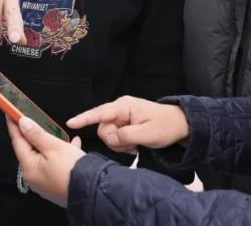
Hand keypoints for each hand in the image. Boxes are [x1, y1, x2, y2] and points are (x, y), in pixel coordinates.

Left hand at [7, 116, 83, 206]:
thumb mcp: (54, 147)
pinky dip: (60, 153)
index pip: (18, 142)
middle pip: (29, 150)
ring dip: (48, 143)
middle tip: (31, 118)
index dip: (14, 126)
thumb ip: (37, 134)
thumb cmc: (72, 169)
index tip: (10, 113)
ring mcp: (45, 182)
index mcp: (29, 168)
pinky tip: (72, 144)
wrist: (92, 192)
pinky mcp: (56, 184)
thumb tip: (23, 123)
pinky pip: (54, 164)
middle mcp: (33, 177)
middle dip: (32, 134)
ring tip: (55, 130)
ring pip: (43, 156)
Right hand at [67, 96, 187, 153]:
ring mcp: (120, 116)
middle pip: (103, 129)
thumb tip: (111, 137)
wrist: (179, 125)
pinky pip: (114, 137)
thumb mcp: (148, 134)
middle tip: (133, 145)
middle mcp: (119, 109)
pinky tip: (135, 144)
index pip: (100, 113)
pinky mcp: (122, 124)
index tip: (71, 123)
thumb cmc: (166, 127)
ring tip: (137, 144)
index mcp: (124, 107)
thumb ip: (126, 135)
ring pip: (108, 135)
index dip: (85, 118)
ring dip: (120, 144)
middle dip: (115, 141)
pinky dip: (123, 144)